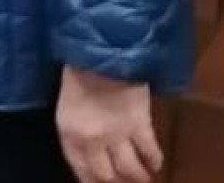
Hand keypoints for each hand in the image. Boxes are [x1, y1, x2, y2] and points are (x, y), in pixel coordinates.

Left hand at [57, 66, 163, 182]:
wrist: (100, 53)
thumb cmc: (78, 74)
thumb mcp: (67, 107)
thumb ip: (77, 131)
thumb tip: (91, 151)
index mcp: (69, 134)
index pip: (81, 170)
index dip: (92, 182)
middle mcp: (92, 140)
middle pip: (106, 175)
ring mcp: (117, 134)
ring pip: (130, 169)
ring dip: (138, 178)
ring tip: (143, 179)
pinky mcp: (140, 124)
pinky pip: (150, 151)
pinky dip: (154, 160)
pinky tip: (156, 164)